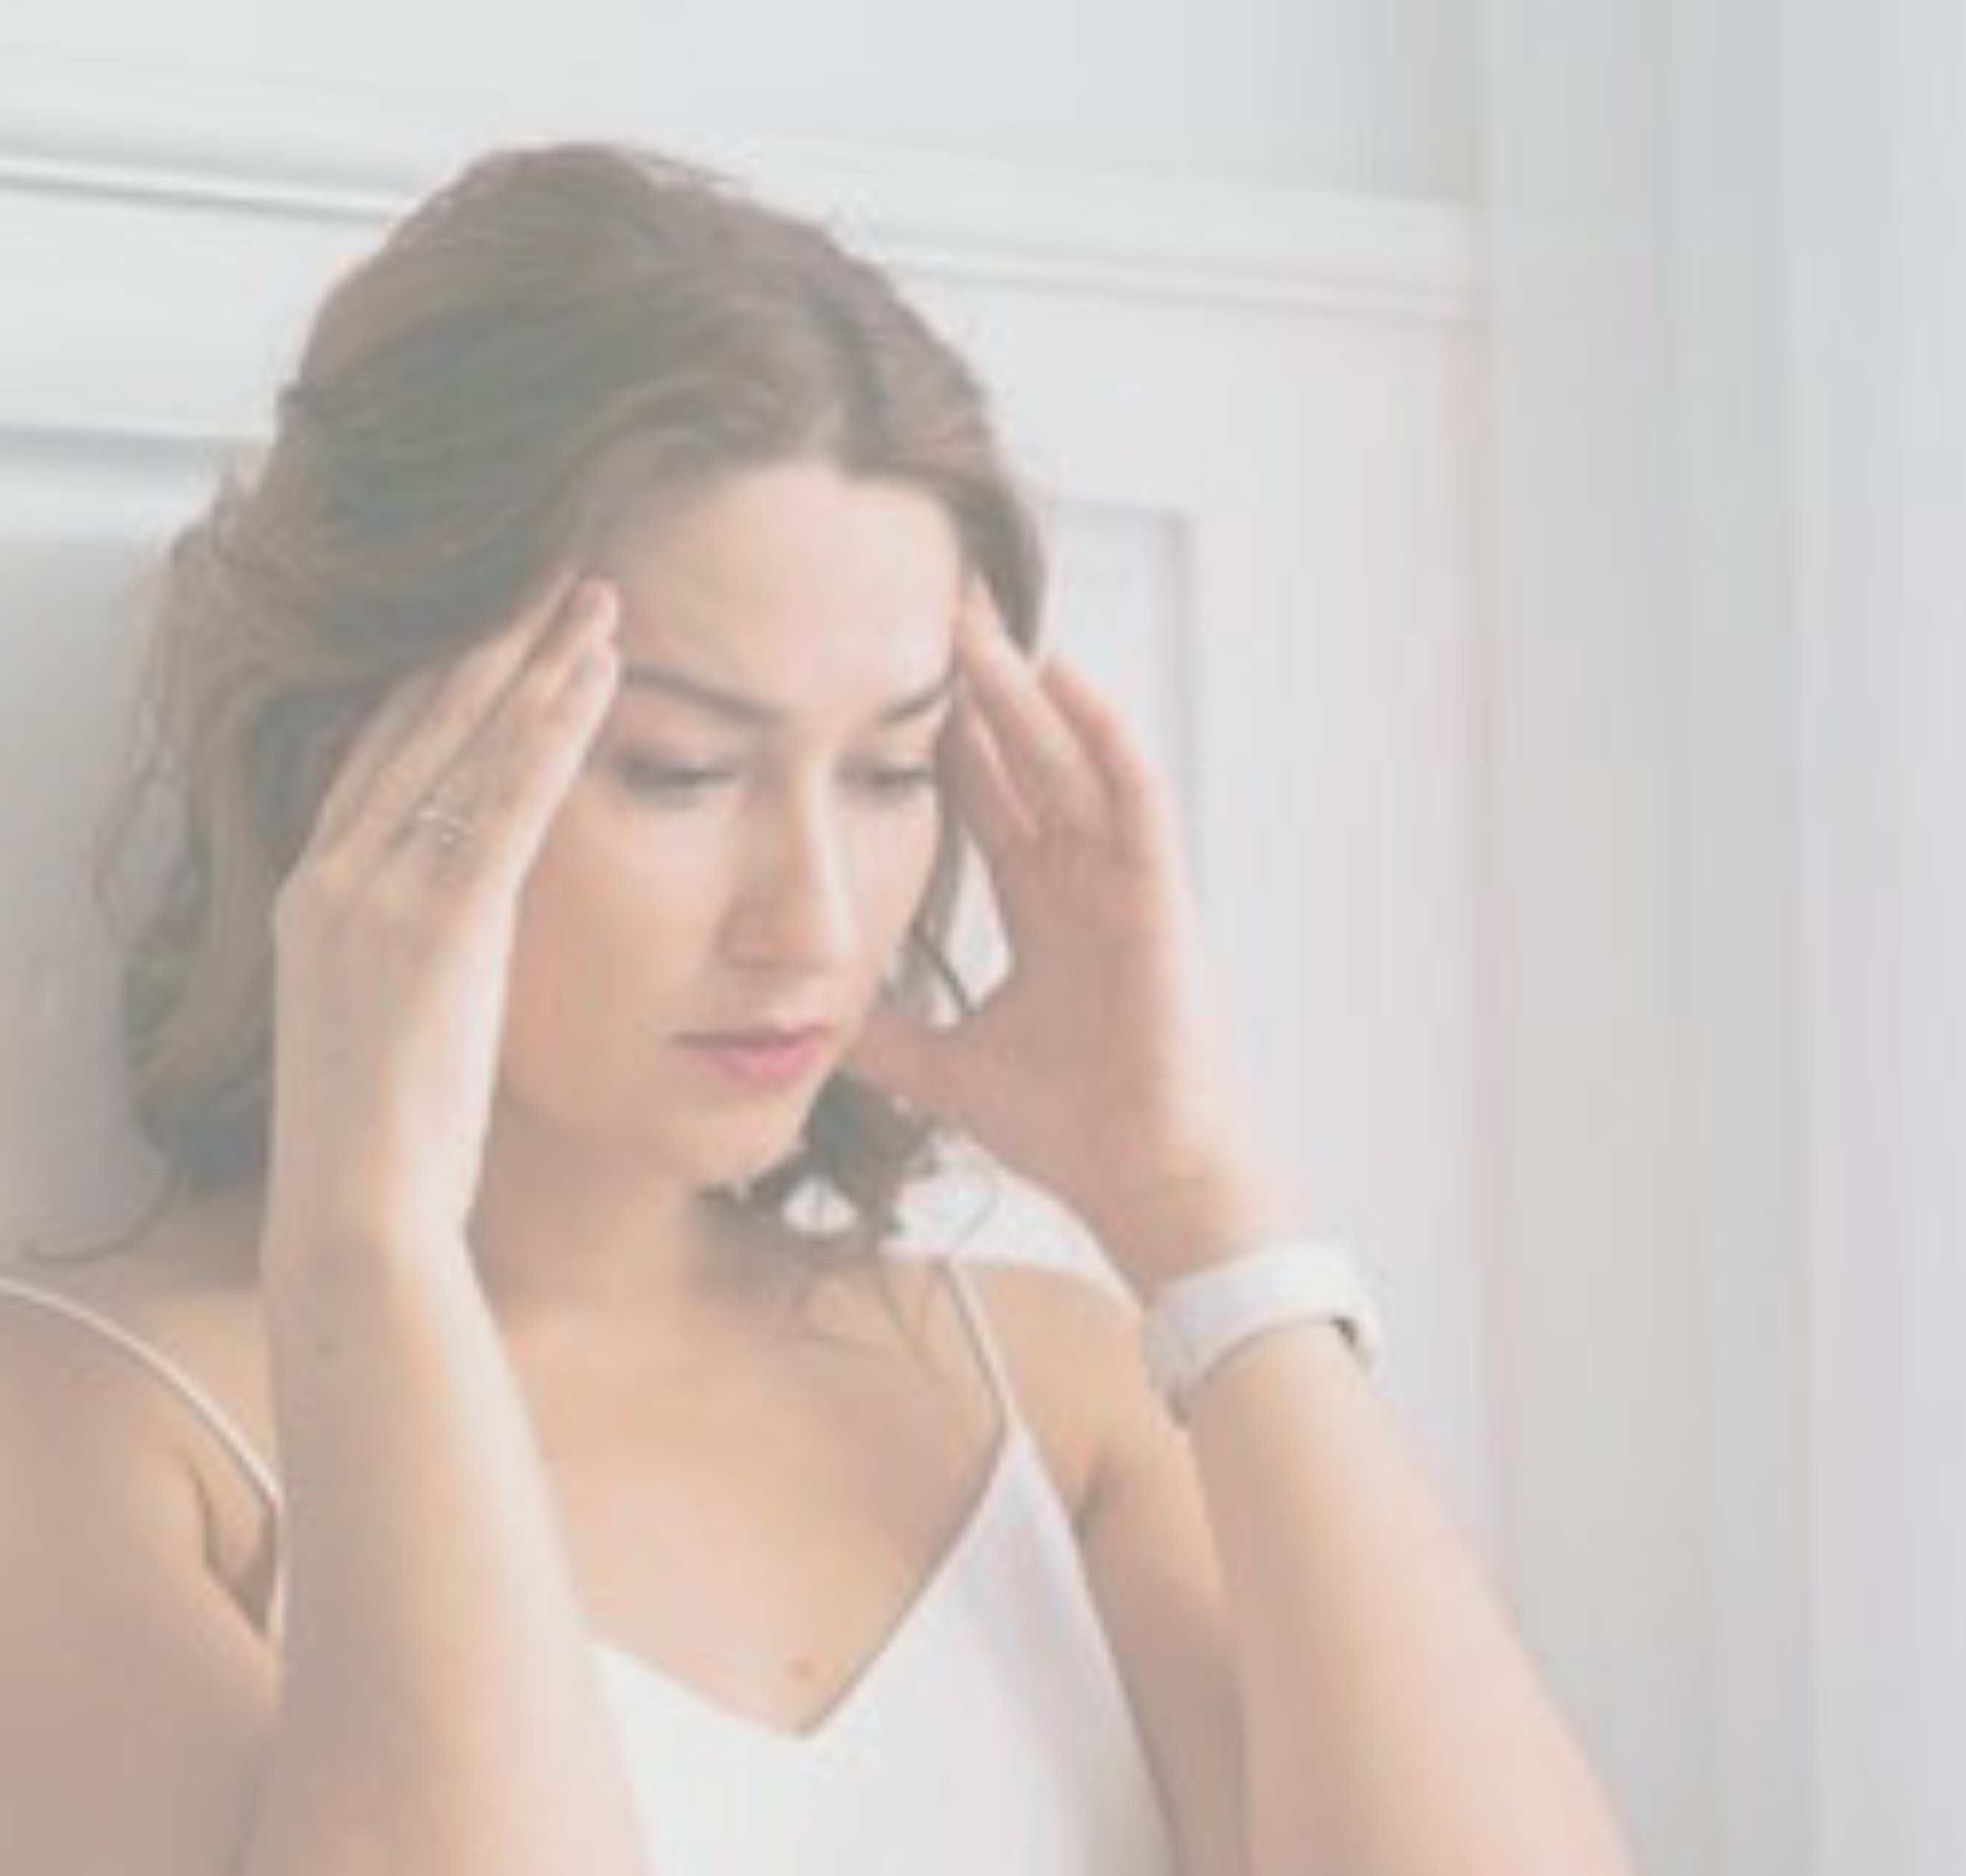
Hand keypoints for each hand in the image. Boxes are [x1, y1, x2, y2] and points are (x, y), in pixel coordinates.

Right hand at [262, 564, 619, 1260]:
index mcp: (315, 896)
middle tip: (553, 571)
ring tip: (595, 595)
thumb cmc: (381, 1145)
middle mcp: (335, 874)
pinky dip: (555, 727)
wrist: (356, 1208)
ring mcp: (379, 894)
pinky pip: (507, 801)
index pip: (378, 754)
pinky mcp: (439, 925)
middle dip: (491, 640)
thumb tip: (457, 940)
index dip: (439, 680)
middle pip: (418, 721)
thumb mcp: (381, 1024)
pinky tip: (598, 673)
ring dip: (536, 660)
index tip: (491, 625)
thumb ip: (409, 957)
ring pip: (466, 742)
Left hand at [840, 576, 1275, 1233]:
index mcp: (1042, 910)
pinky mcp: (1157, 898)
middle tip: (928, 604)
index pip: (985, 798)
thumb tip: (808, 1021)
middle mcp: (1082, 882)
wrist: (1142, 1180)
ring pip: (1067, 760)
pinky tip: (1063, 674)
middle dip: (978, 685)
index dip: (942, 735)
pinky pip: (1132, 797)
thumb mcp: (946, 1068)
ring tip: (975, 616)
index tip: (887, 670)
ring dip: (1024, 690)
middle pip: (1024, 759)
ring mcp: (1123, 884)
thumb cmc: (1071, 1129)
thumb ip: (887, 1036)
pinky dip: (1102, 735)